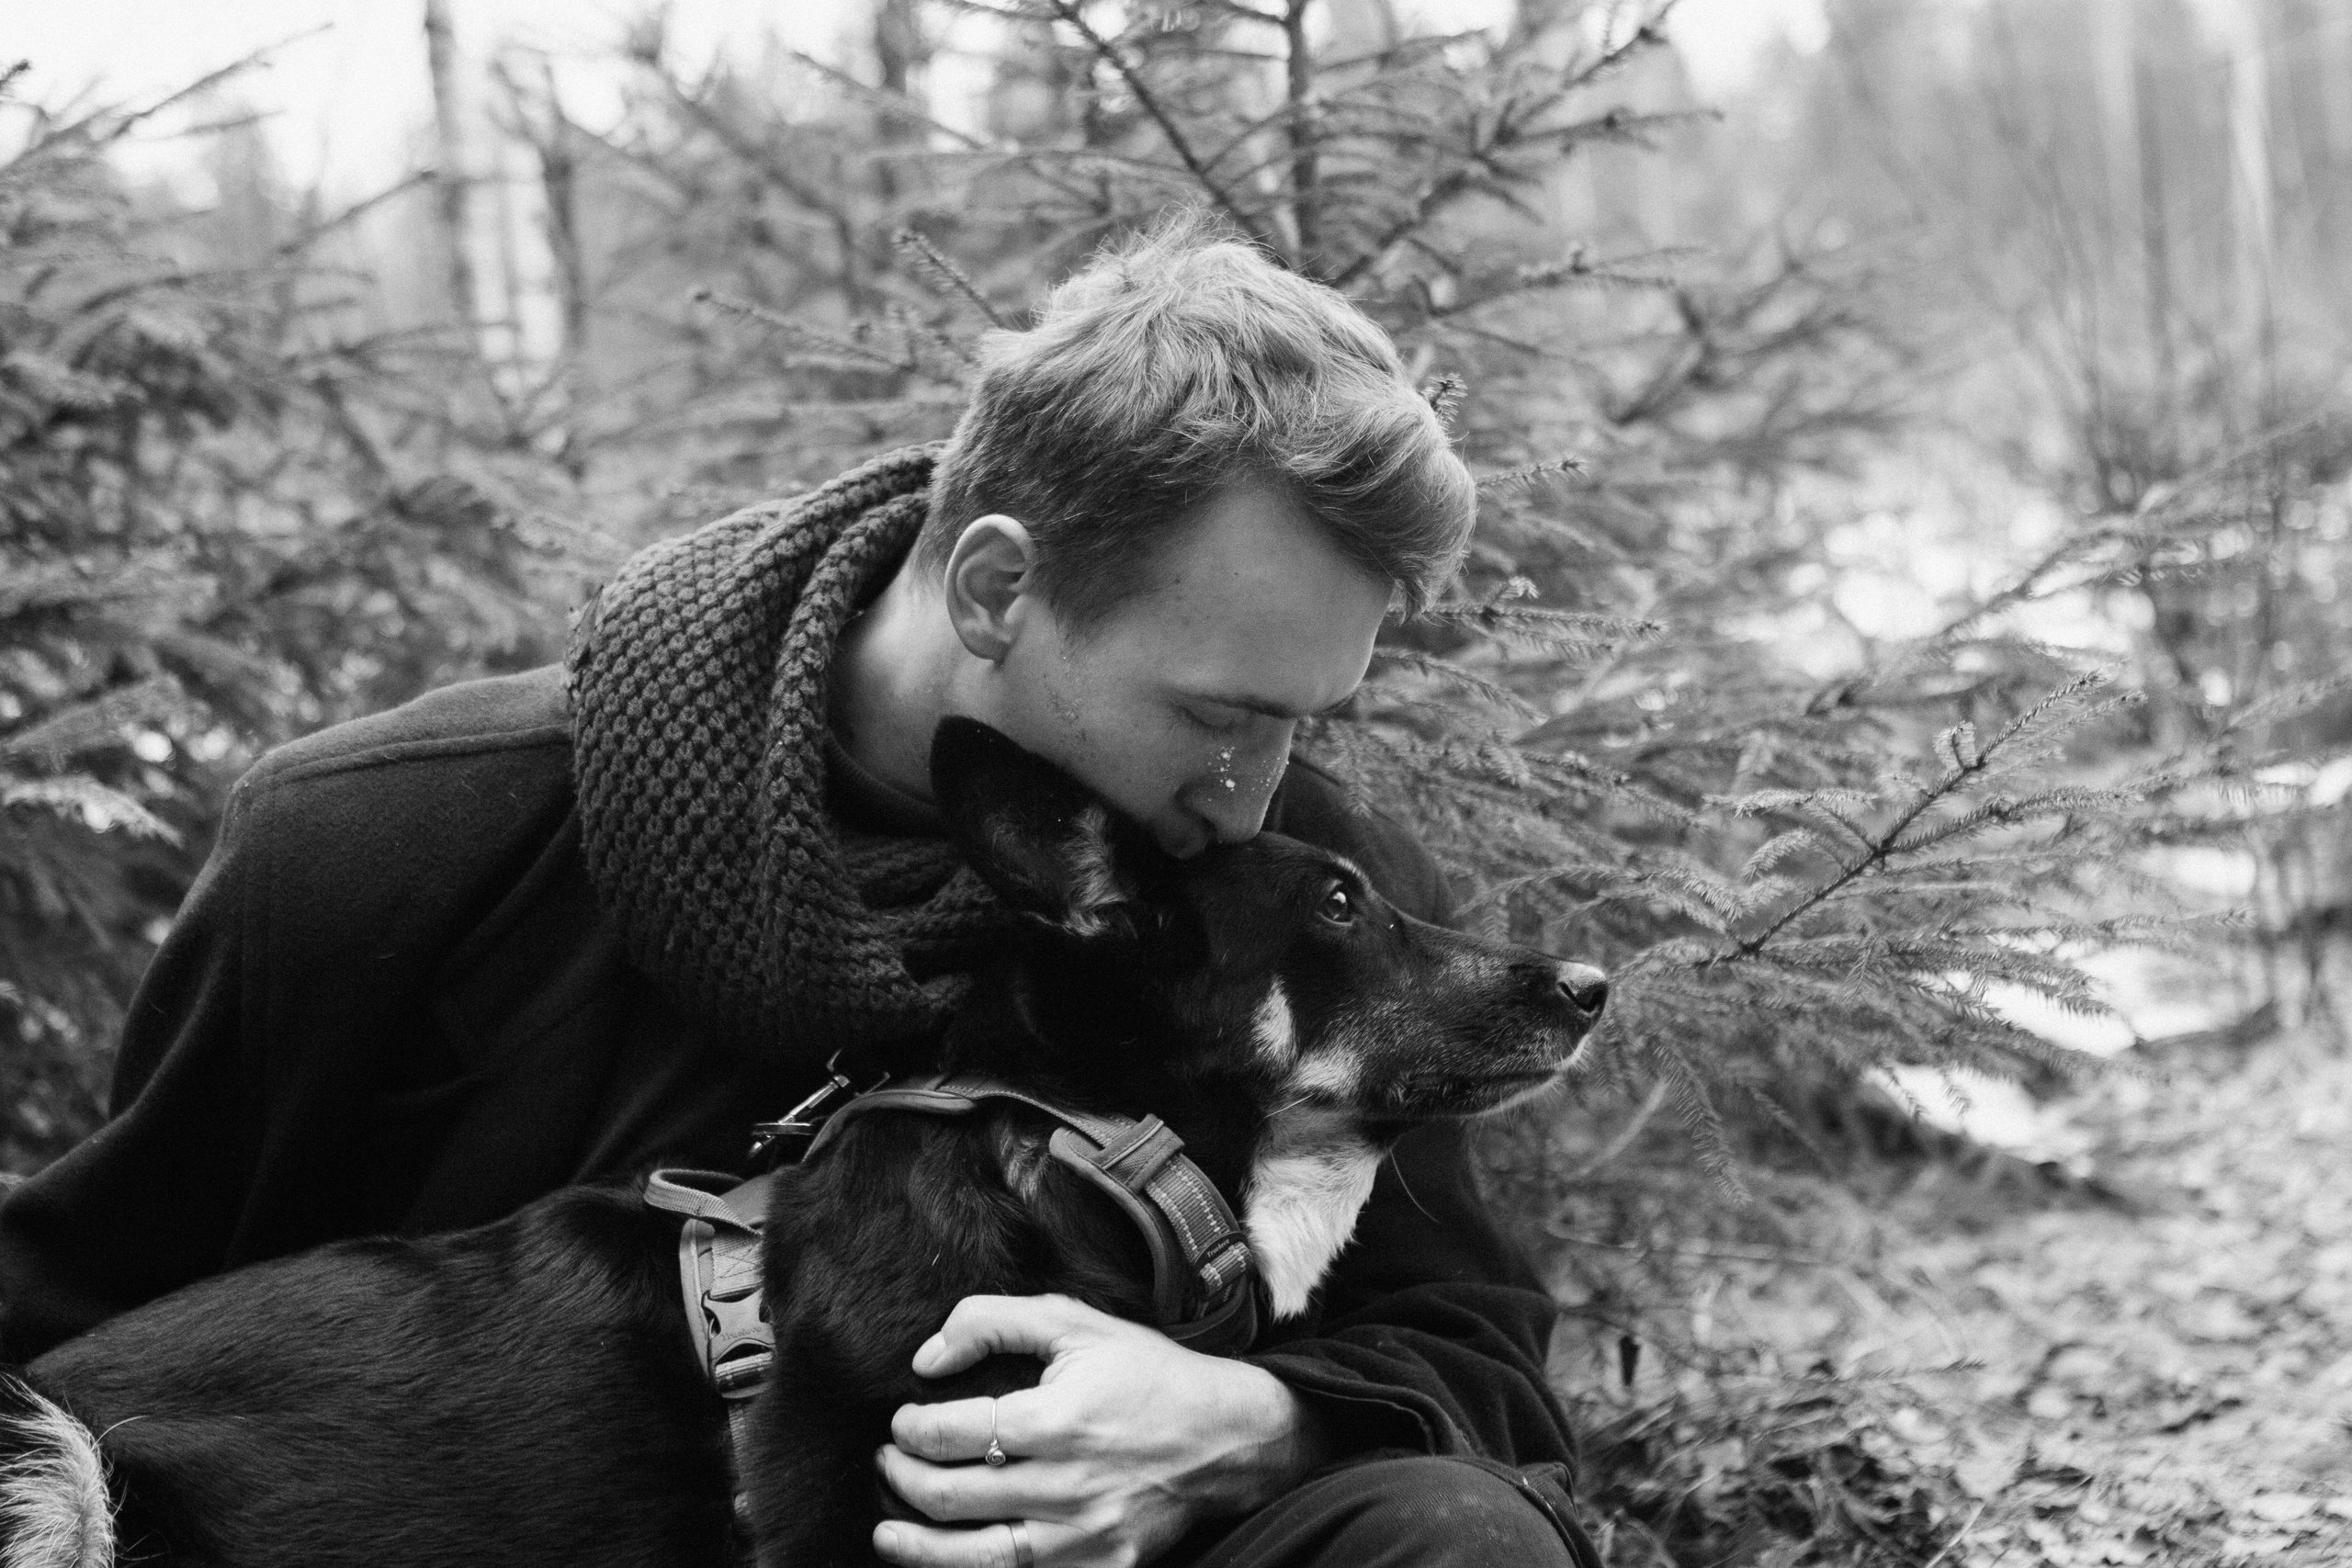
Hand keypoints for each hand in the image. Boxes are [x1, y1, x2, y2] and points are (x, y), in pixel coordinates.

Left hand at [872, 1293, 1330, 1567]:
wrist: (1227, 1437)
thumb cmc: (1148, 1374)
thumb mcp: (1076, 1323)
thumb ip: (992, 1322)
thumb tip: (927, 1359)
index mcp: (1055, 1420)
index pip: (949, 1433)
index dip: (910, 1428)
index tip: (903, 1421)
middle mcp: (1065, 1486)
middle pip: (949, 1498)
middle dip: (903, 1479)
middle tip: (890, 1462)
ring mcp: (1083, 1537)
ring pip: (975, 1558)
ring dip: (917, 1547)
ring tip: (889, 1531)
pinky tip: (953, 1558)